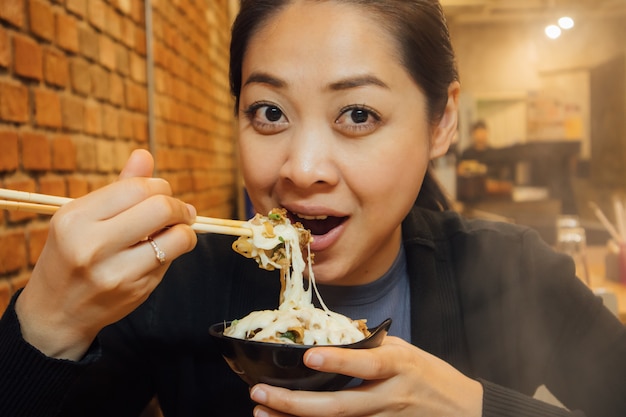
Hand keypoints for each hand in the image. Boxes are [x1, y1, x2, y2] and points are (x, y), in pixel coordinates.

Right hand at [15, 150, 197, 359]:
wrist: (56, 311)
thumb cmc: (72, 254)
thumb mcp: (83, 218)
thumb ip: (119, 187)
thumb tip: (145, 155)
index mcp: (75, 218)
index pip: (136, 187)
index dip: (160, 186)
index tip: (164, 193)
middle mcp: (92, 245)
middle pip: (160, 208)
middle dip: (178, 206)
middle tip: (181, 211)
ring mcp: (115, 271)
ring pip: (176, 237)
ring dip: (186, 230)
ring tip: (179, 229)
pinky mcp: (135, 291)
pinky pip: (171, 260)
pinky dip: (176, 251)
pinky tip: (165, 250)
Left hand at [250, 336, 482, 416]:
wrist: (462, 410)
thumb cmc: (430, 375)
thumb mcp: (406, 351)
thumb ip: (370, 347)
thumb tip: (334, 336)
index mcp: (397, 365)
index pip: (366, 363)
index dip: (338, 360)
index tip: (309, 355)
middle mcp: (389, 395)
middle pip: (340, 405)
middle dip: (297, 402)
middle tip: (261, 393)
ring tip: (263, 411)